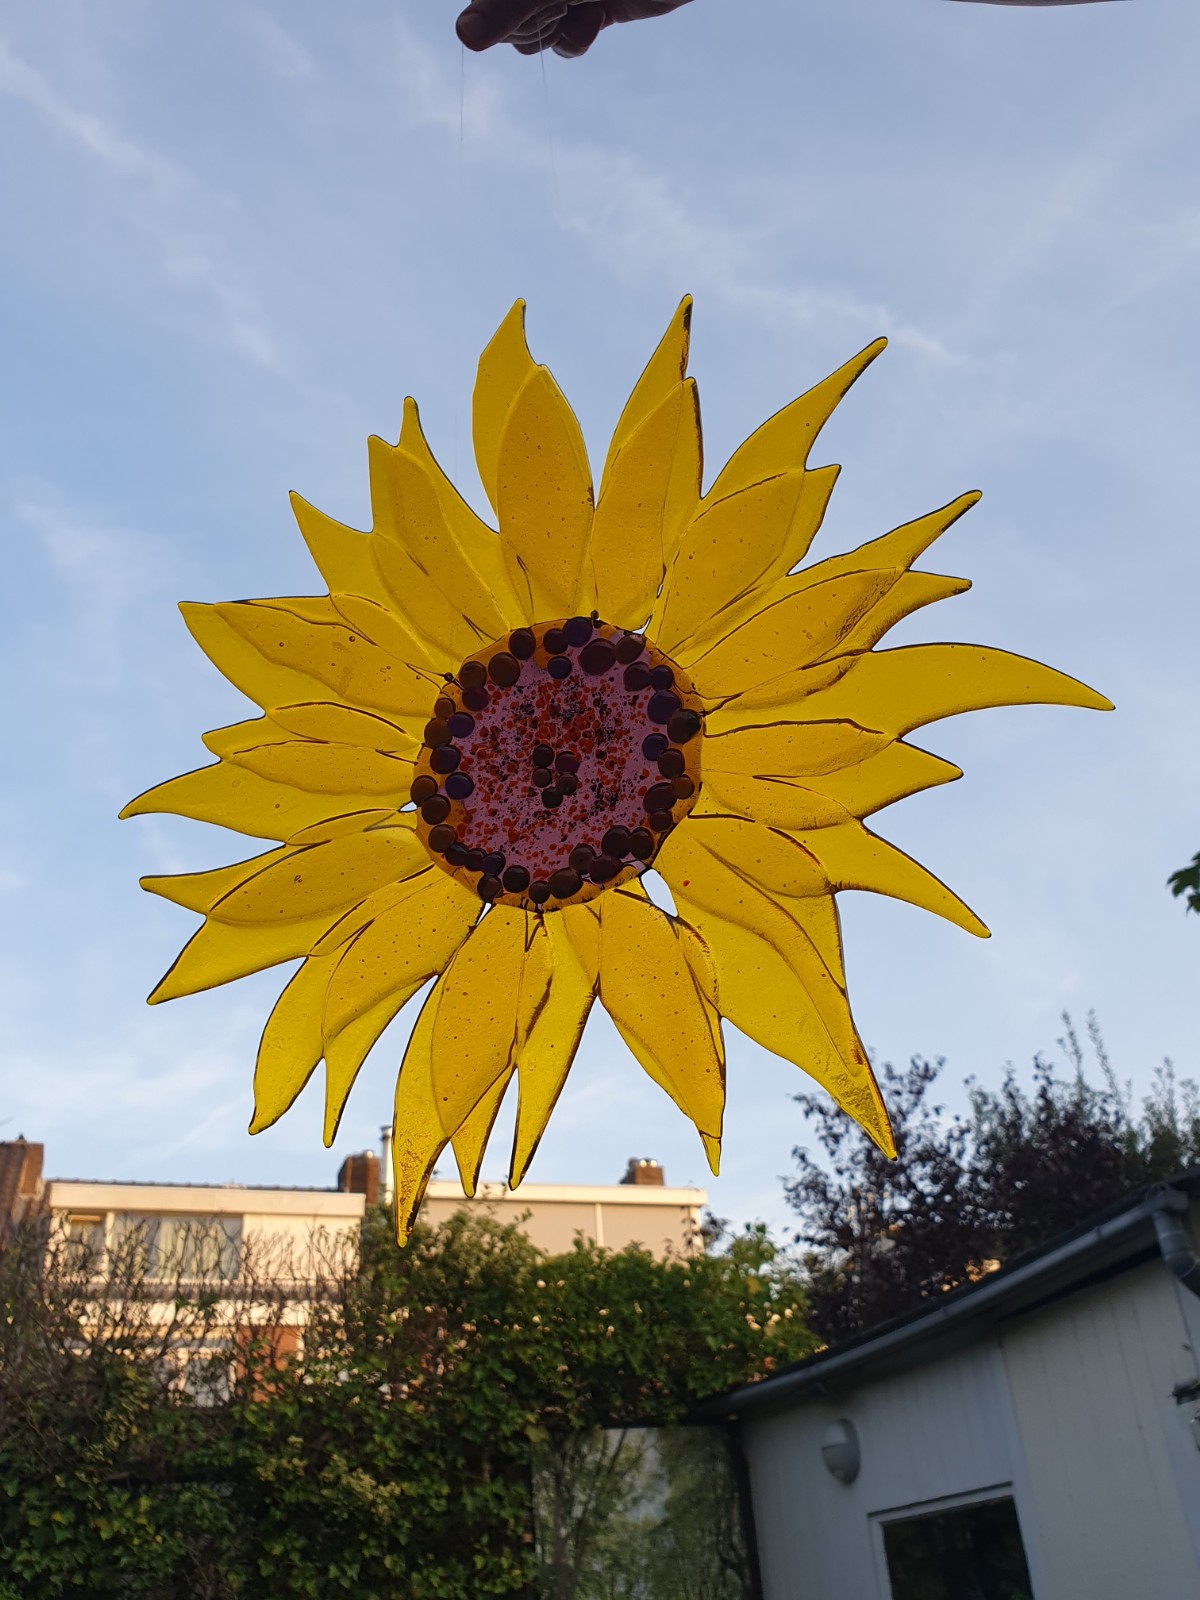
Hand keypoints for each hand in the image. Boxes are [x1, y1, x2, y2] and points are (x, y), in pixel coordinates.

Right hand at [455, 1, 693, 58]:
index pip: (484, 7)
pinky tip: (598, 14)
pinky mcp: (584, 5)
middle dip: (535, 18)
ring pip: (529, 37)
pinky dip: (578, 37)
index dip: (502, 11)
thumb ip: (505, 6)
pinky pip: (561, 42)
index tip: (546, 2)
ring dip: (557, 30)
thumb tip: (465, 38)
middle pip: (501, 22)